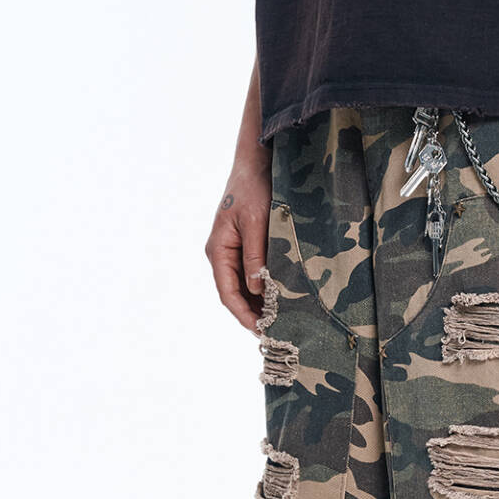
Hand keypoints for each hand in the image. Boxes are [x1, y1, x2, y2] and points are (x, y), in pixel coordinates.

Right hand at [205, 151, 271, 331]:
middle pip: (234, 294)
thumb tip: (257, 289)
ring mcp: (232, 252)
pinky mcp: (244, 247)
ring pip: (243, 287)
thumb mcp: (257, 223)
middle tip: (275, 333)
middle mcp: (222, 254)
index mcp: (218, 250)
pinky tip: (279, 300)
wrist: (255, 164)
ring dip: (259, 305)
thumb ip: (255, 257)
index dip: (243, 314)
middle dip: (252, 314)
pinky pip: (251, 275)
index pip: (227, 293)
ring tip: (279, 322)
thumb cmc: (254, 189)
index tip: (261, 330)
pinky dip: (263, 289)